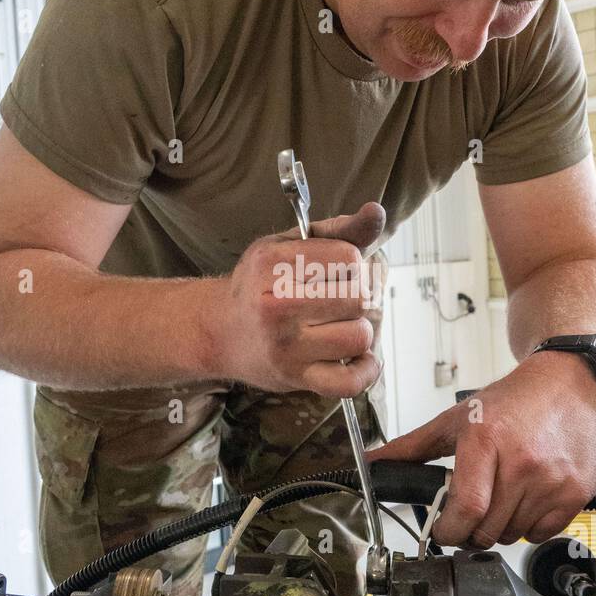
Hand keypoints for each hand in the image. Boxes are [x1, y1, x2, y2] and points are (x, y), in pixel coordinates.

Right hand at [212, 202, 385, 395]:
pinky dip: (364, 371)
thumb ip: (337, 230)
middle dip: (358, 296)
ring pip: (359, 337)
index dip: (352, 264)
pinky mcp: (295, 377)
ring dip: (359, 331)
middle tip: (340, 299)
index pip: (349, 258)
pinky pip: (348, 383)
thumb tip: (377, 211)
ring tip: (339, 325)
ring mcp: (285, 346)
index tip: (336, 271)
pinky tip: (360, 358)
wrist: (218, 331)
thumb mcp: (288, 245)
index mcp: (272, 263)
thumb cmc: (259, 284)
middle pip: (358, 297)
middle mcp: (275, 305)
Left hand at [366, 351, 595, 546]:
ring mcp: (553, 479)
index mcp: (487, 440)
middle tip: (470, 515)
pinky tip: (527, 499)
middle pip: (487, 529)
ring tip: (501, 497)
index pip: (466, 508)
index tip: (442, 531)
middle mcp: (523, 462)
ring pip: (513, 534)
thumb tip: (372, 463)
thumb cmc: (515, 401)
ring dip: (500, 527)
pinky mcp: (576, 491)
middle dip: (470, 531)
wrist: (571, 383)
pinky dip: (530, 526)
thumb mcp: (458, 418)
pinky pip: (543, 533)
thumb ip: (412, 447)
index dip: (447, 530)